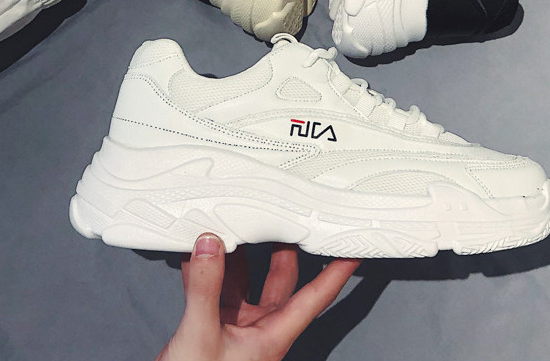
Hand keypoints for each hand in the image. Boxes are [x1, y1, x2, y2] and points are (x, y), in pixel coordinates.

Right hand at [156, 233, 360, 360]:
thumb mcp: (200, 335)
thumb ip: (205, 288)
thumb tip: (210, 246)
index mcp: (273, 334)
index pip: (317, 295)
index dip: (338, 270)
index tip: (353, 247)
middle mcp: (260, 328)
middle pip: (282, 279)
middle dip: (284, 245)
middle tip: (288, 215)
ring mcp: (238, 328)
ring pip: (247, 280)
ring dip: (239, 253)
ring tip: (237, 222)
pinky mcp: (214, 327)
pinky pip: (216, 289)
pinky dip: (208, 269)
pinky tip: (196, 252)